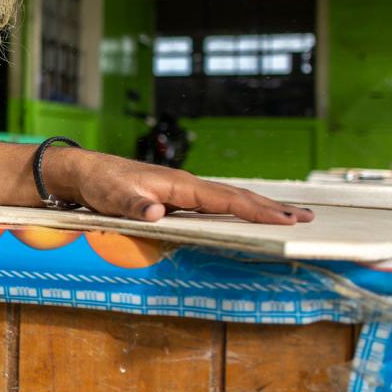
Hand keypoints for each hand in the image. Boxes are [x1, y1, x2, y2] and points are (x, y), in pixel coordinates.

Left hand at [51, 149, 314, 224]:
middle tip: (306, 218)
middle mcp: (187, 186)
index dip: (255, 210)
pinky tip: (249, 216)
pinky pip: (216, 204)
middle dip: (271, 208)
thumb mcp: (113, 197)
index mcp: (179, 185)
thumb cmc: (101, 184)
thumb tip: (157, 212)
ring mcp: (184, 190)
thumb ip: (134, 206)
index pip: (225, 199)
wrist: (85, 172)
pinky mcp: (177, 196)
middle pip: (236, 196)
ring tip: (292, 216)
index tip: (284, 219)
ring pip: (229, 199)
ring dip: (260, 207)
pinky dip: (239, 209)